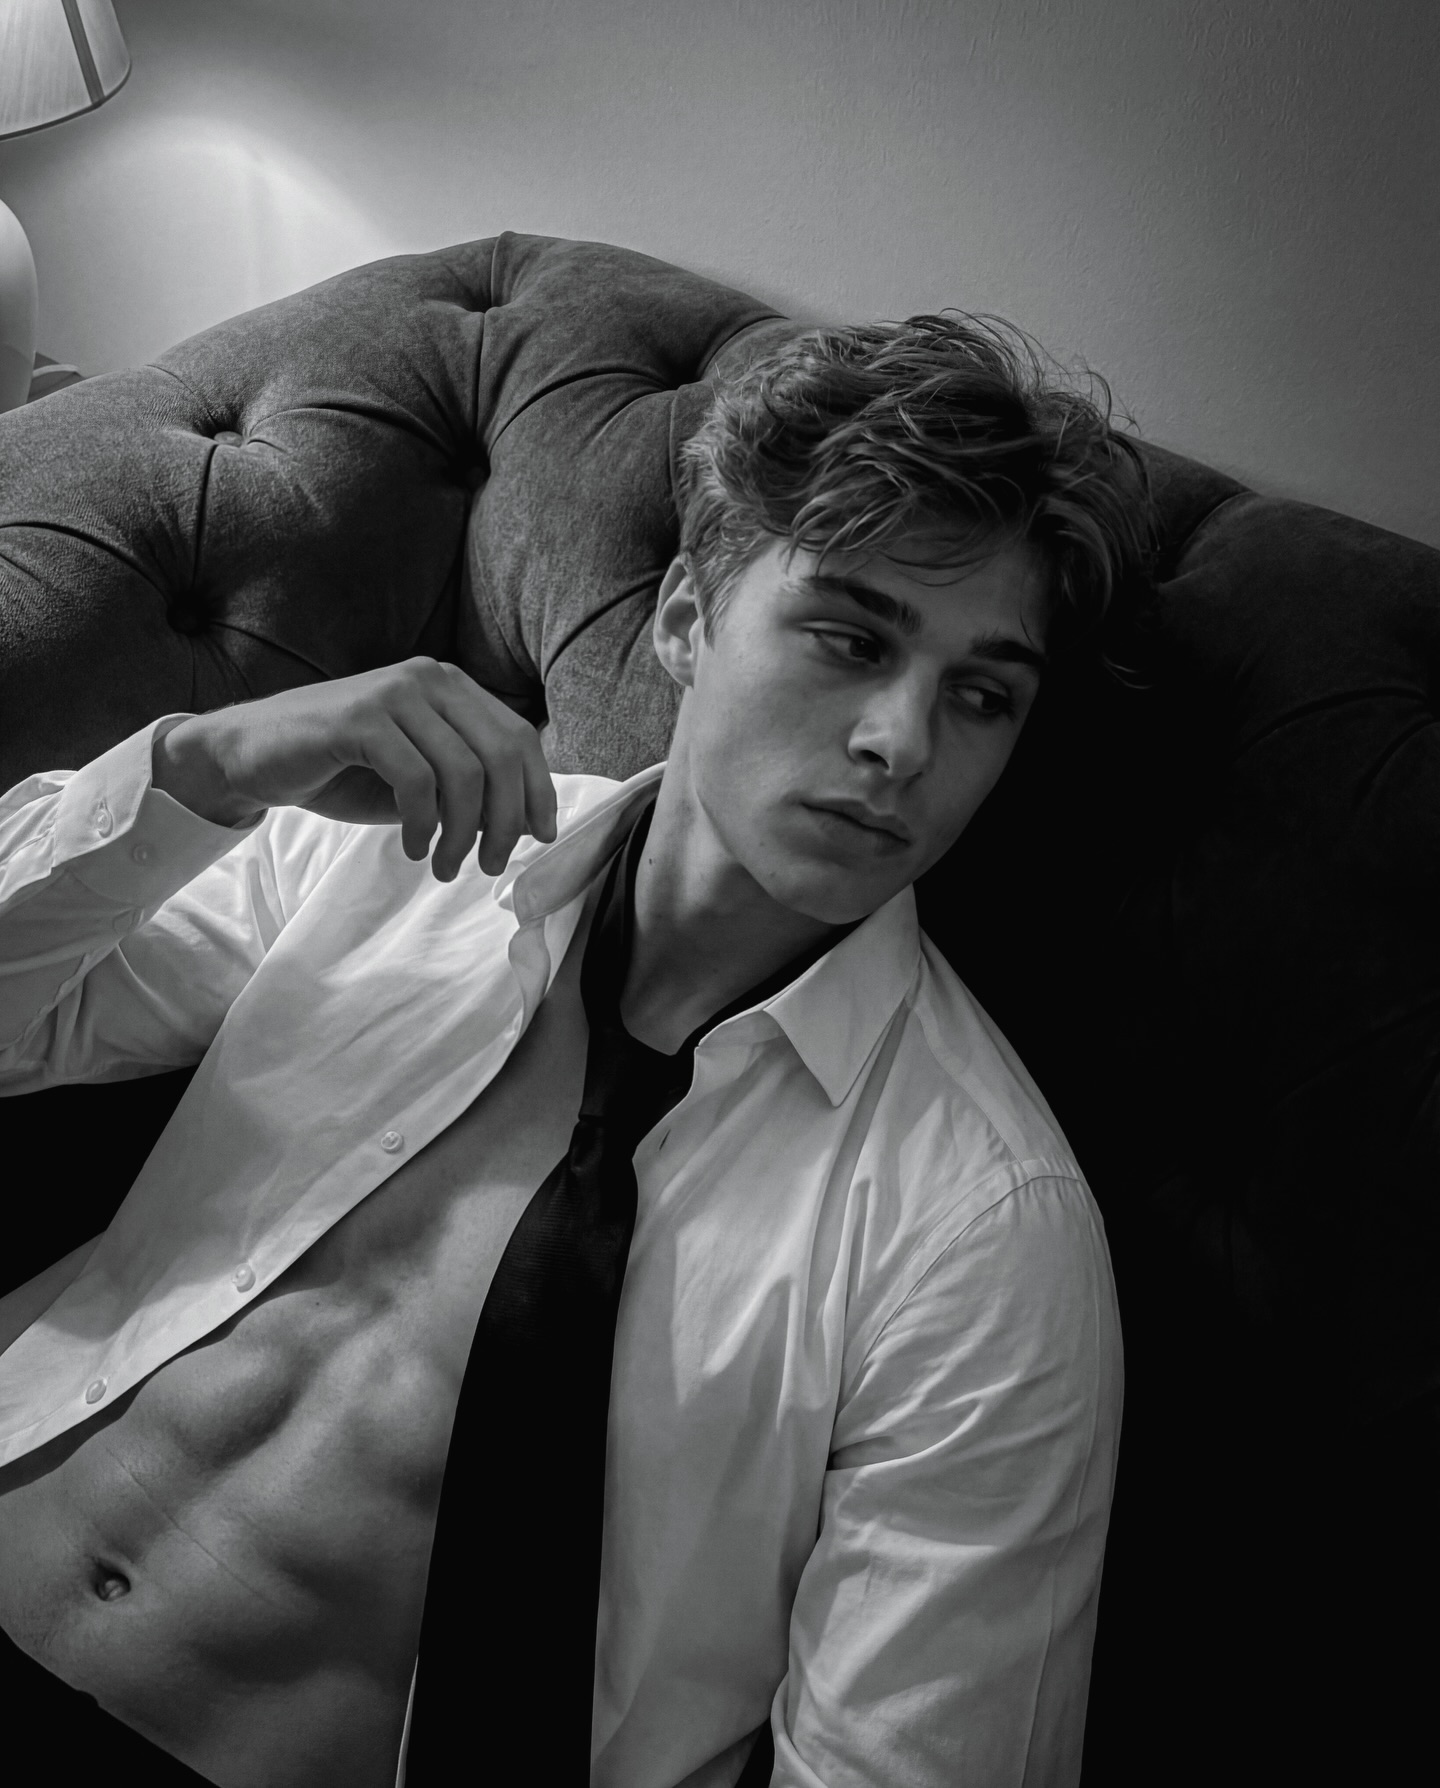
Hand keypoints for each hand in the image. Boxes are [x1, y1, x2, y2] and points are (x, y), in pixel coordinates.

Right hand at [152, 660, 556, 879]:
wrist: (252, 755)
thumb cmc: (341, 769)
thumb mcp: (418, 779)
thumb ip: (467, 790)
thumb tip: (520, 825)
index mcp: (451, 688)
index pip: (518, 738)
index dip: (538, 792)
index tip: (540, 838)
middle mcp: (430, 679)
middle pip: (500, 754)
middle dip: (506, 820)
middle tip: (492, 866)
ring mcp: (394, 693)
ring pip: (463, 772)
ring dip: (462, 833)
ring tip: (444, 865)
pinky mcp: (359, 718)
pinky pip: (417, 780)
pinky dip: (423, 824)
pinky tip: (414, 848)